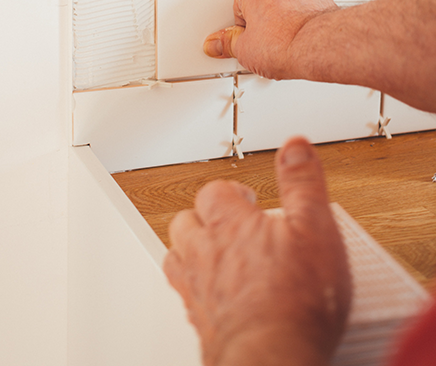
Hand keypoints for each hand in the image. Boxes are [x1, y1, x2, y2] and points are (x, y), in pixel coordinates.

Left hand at [163, 137, 350, 365]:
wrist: (273, 357)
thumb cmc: (296, 298)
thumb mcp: (315, 227)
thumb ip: (303, 183)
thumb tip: (294, 145)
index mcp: (230, 224)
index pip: (214, 192)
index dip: (229, 190)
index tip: (246, 196)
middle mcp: (205, 251)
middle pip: (186, 220)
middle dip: (203, 216)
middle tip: (225, 221)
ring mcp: (197, 285)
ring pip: (176, 254)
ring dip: (189, 247)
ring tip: (209, 248)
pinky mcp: (199, 318)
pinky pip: (182, 292)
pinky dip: (190, 284)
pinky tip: (208, 291)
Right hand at [203, 0, 337, 79]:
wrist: (318, 47)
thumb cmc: (286, 42)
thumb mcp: (243, 50)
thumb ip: (227, 44)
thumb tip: (217, 44)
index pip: (237, 8)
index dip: (239, 30)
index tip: (243, 43)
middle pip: (260, 3)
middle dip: (260, 24)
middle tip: (261, 45)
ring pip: (283, 5)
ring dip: (280, 22)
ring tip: (280, 44)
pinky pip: (302, 8)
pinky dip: (299, 22)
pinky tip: (296, 40)